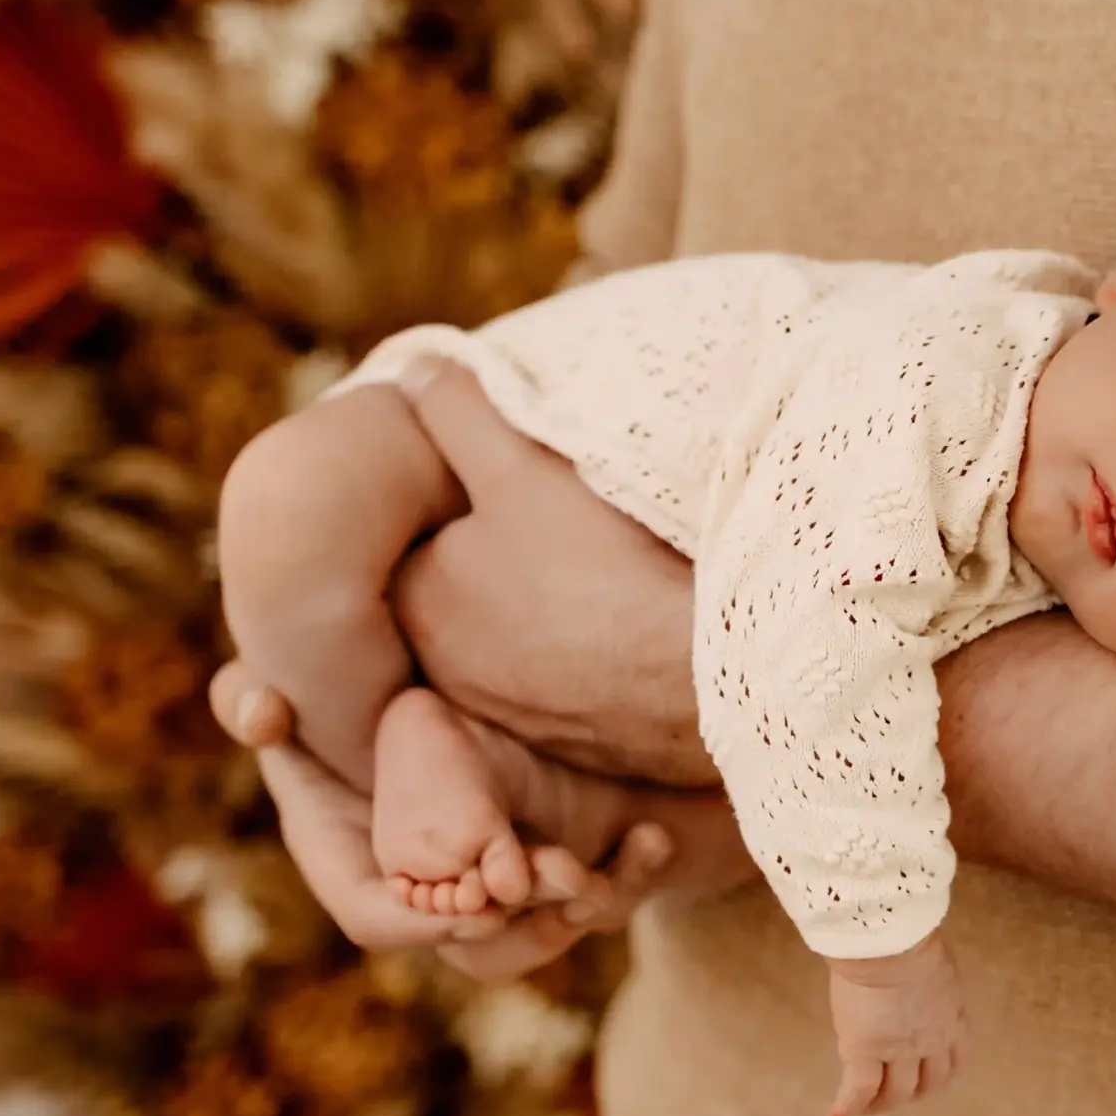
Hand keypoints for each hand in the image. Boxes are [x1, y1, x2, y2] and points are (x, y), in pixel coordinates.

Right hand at [211, 667, 752, 963]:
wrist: (448, 674)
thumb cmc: (349, 678)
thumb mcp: (298, 681)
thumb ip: (254, 696)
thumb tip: (262, 712)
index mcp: (354, 855)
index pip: (373, 918)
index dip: (420, 922)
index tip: (476, 905)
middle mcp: (426, 881)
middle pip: (473, 943)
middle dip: (521, 927)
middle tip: (559, 880)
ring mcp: (495, 879)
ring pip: (542, 930)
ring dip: (582, 903)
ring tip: (610, 866)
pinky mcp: (555, 861)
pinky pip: (598, 894)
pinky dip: (629, 874)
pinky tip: (654, 838)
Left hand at [386, 358, 713, 785]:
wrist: (699, 679)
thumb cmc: (602, 569)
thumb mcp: (520, 465)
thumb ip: (458, 412)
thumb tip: (416, 370)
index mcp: (416, 604)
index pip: (417, 536)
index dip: (462, 499)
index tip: (509, 480)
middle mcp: (444, 674)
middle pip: (463, 590)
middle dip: (498, 558)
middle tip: (560, 522)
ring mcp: (507, 716)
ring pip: (512, 638)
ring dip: (542, 609)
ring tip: (600, 573)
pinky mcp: (566, 745)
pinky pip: (562, 683)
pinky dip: (584, 654)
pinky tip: (626, 628)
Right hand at [827, 934, 966, 1115]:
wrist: (888, 940)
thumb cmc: (909, 937)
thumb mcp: (935, 964)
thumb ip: (932, 984)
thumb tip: (918, 977)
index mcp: (953, 1019)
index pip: (955, 1063)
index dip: (939, 1077)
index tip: (925, 1081)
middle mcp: (933, 1042)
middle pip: (929, 1085)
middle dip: (912, 1094)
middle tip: (893, 1096)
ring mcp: (900, 1050)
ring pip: (896, 1093)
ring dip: (881, 1104)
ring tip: (864, 1107)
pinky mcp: (866, 1051)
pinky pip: (859, 1089)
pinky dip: (849, 1105)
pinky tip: (836, 1115)